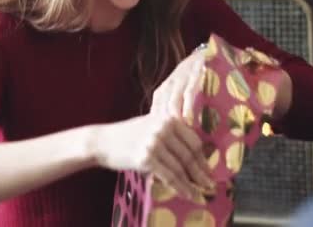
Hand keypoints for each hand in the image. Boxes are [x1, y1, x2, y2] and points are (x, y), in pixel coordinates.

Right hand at [93, 51, 212, 198]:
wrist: (103, 141)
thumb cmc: (128, 135)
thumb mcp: (151, 125)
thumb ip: (171, 134)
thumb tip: (195, 154)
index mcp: (169, 119)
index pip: (193, 141)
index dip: (203, 158)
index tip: (209, 170)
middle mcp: (163, 129)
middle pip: (189, 155)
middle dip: (201, 173)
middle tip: (210, 185)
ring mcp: (155, 143)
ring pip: (180, 168)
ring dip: (192, 184)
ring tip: (199, 194)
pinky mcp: (146, 158)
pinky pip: (169, 176)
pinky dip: (180, 188)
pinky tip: (187, 194)